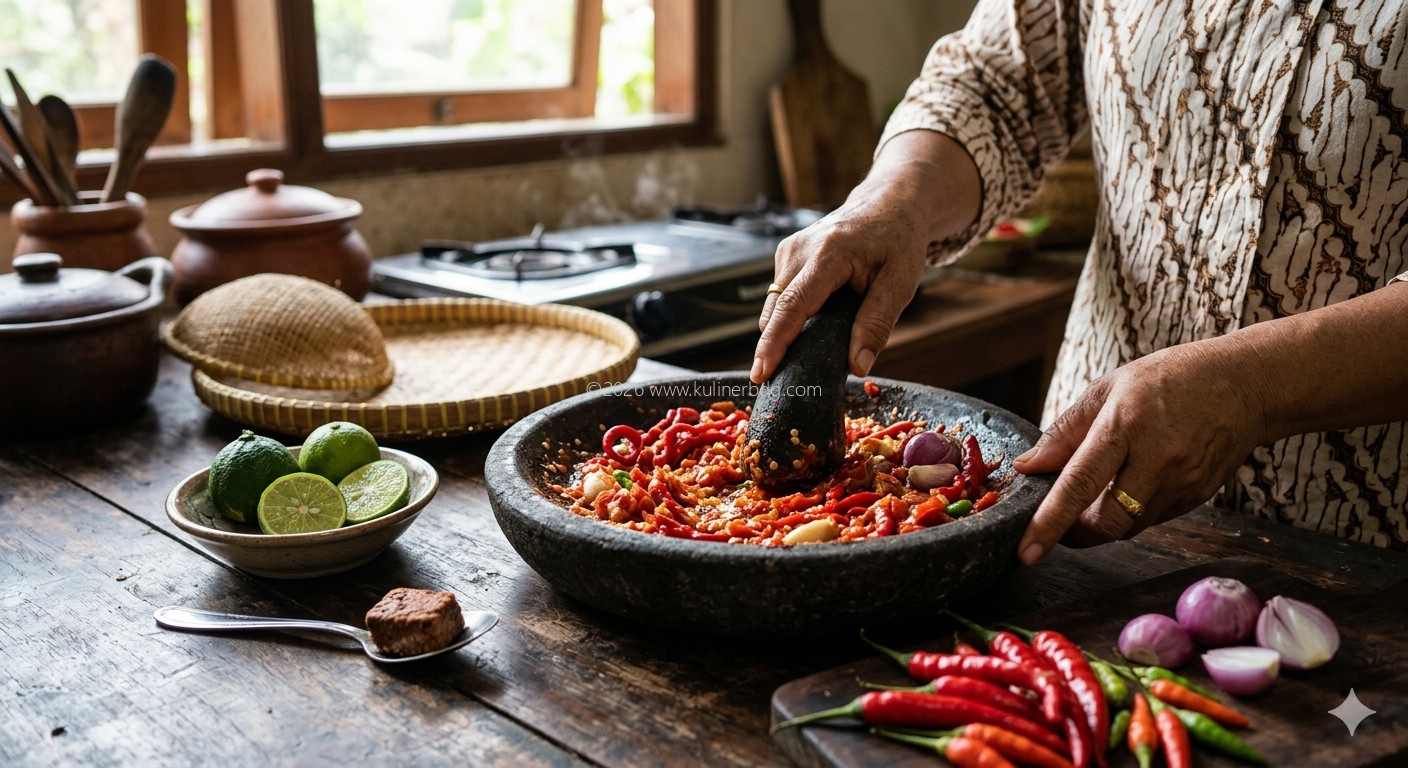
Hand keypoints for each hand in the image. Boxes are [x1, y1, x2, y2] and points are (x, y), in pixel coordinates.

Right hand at [751, 190, 930, 381]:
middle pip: (775, 310)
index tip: (761, 372)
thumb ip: (877, 324)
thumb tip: (857, 366)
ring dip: (785, 332)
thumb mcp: (900, 283)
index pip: (793, 306)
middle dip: (773, 348)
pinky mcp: (786, 255)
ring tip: (809, 351)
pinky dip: (792, 316)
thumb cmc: (898, 242)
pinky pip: (780, 296)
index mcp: (828, 254)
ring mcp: (789, 250)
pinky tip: (814, 322)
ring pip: (774, 306)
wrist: (889, 205)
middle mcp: (799, 249)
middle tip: (781, 382)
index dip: (774, 344)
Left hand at [1012, 339, 1269, 564]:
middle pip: (1107, 522)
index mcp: (1125, 425)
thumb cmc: (1168, 380)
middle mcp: (1157, 459)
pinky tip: (1131, 483)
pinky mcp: (1197, 497)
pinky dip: (1129, 512)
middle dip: (1074, 532)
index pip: (1080, 483)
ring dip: (1101, 522)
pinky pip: (1150, 520)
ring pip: (1128, 527)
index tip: (1026, 551)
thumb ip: (1063, 432)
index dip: (1050, 521)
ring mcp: (1182, 482)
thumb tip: (1027, 468)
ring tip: (1096, 491)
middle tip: (1058, 520)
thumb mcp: (1108, 389)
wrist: (1245, 384)